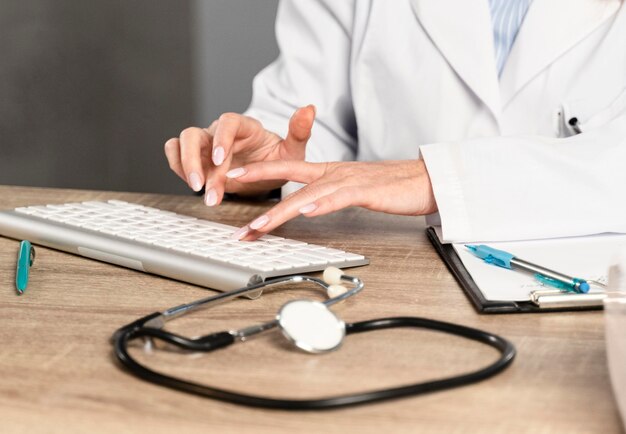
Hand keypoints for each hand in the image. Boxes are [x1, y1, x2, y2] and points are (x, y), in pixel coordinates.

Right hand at [163, 105, 315, 204]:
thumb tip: (309, 109)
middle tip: (202, 186)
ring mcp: (204, 145)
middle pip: (194, 134)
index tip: (220, 160)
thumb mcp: (292, 151)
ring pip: (180, 144)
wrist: (266, 173)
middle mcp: (219, 132)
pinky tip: (194, 185)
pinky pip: (176, 156)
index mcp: (243, 126)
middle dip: (195, 160)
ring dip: (184, 166)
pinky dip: (178, 168)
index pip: (226, 122)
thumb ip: (299, 132)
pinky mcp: (195, 158)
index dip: (220, 139)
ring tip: (199, 190)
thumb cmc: (277, 159)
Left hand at [226, 159, 437, 239]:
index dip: (260, 168)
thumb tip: (308, 205)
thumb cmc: (392, 188)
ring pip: (307, 192)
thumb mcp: (353, 189)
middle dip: (256, 178)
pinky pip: (339, 197)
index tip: (234, 175)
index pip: (288, 167)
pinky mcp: (367, 191)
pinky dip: (320, 204)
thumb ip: (329, 195)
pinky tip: (304, 212)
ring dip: (280, 210)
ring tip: (258, 225)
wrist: (426, 180)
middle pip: (288, 173)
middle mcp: (334, 172)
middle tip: (227, 186)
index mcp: (330, 171)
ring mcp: (349, 180)